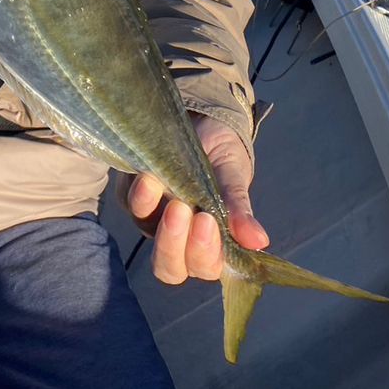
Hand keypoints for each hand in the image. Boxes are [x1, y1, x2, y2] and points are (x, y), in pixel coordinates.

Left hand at [121, 114, 269, 283]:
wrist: (201, 120)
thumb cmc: (223, 155)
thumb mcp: (233, 175)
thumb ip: (239, 208)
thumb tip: (259, 240)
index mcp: (210, 242)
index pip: (205, 266)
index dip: (204, 254)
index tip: (208, 221)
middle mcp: (179, 238)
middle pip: (170, 267)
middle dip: (173, 245)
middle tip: (181, 211)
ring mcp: (153, 219)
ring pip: (147, 235)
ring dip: (152, 213)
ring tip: (159, 185)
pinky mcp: (131, 197)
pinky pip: (129, 204)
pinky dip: (137, 194)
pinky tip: (147, 176)